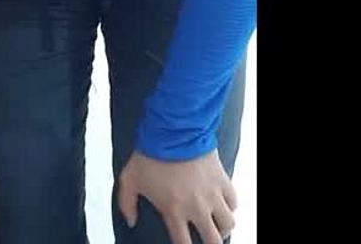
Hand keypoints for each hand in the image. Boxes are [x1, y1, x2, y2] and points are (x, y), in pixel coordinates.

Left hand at [117, 149, 237, 243]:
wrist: (174, 129)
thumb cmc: (152, 153)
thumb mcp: (129, 179)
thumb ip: (127, 204)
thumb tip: (130, 220)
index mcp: (173, 211)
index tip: (183, 242)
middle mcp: (196, 207)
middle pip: (213, 240)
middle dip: (209, 243)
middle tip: (204, 239)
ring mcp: (212, 194)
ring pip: (228, 224)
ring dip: (222, 227)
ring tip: (215, 224)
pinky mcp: (222, 179)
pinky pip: (234, 201)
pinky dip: (229, 206)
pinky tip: (221, 203)